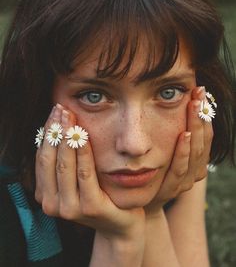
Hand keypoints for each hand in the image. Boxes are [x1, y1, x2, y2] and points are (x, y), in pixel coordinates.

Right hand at [35, 104, 144, 242]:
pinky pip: (85, 172)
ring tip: (70, 116)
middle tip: (61, 108)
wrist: (120, 224)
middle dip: (55, 130)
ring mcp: (70, 208)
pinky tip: (84, 135)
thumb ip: (64, 164)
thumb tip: (58, 130)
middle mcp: (52, 204)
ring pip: (65, 164)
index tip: (53, 113)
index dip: (46, 134)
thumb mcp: (75, 182)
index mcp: (45, 196)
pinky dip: (84, 152)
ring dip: (67, 137)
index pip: (41, 158)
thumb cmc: (98, 197)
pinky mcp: (90, 206)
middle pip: (50, 159)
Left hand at [145, 86, 212, 215]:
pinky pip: (179, 169)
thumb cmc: (154, 172)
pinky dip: (184, 152)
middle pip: (203, 141)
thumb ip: (174, 133)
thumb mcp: (167, 152)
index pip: (206, 134)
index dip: (205, 114)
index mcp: (196, 160)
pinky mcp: (170, 189)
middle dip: (201, 115)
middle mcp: (194, 171)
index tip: (200, 92)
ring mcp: (184, 181)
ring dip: (196, 129)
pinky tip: (184, 135)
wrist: (141, 202)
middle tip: (199, 93)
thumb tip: (177, 101)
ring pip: (195, 154)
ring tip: (194, 107)